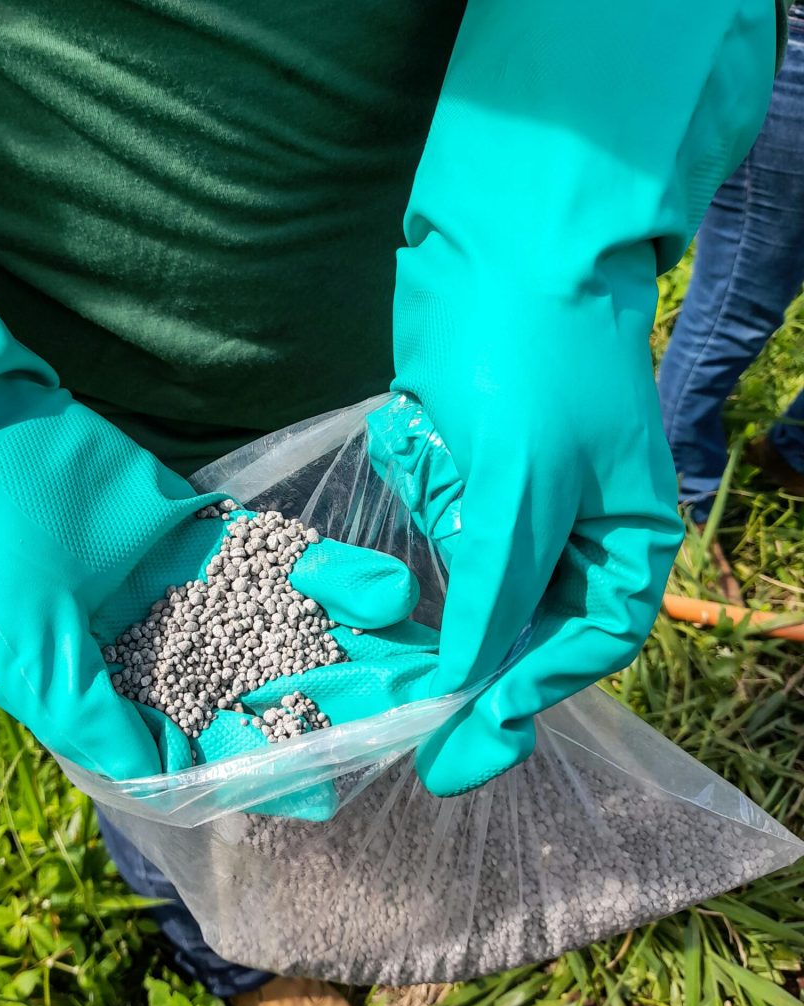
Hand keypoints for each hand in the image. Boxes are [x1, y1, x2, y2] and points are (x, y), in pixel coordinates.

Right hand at [0, 234, 437, 795]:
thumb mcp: (23, 649)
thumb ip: (92, 715)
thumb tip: (163, 775)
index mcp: (120, 690)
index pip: (201, 743)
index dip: (259, 765)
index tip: (324, 784)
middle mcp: (166, 649)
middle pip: (259, 686)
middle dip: (328, 702)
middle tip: (401, 718)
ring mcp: (193, 588)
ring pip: (284, 625)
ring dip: (346, 642)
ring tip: (416, 655)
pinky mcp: (208, 532)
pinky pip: (278, 557)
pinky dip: (327, 572)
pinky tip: (382, 586)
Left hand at [380, 0, 774, 793]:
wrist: (504, 237)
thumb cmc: (534, 359)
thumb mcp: (522, 494)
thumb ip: (495, 595)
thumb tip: (463, 684)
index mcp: (624, 538)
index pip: (581, 644)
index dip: (526, 697)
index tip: (462, 743)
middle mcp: (575, 525)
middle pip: (521, 623)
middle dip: (461, 655)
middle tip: (409, 723)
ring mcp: (515, 490)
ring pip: (468, 573)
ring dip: (431, 565)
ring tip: (407, 530)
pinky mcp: (463, 459)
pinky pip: (437, 512)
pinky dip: (419, 491)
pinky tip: (414, 443)